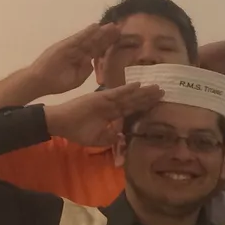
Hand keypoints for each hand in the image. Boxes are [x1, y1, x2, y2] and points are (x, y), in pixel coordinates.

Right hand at [27, 23, 119, 96]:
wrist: (39, 82)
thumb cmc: (56, 82)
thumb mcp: (77, 78)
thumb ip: (86, 70)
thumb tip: (93, 63)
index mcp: (81, 59)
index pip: (97, 50)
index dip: (107, 45)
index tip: (119, 40)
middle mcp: (76, 51)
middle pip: (95, 42)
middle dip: (106, 36)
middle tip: (119, 28)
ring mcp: (70, 47)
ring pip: (88, 38)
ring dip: (100, 32)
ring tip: (111, 25)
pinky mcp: (64, 46)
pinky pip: (77, 38)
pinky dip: (86, 32)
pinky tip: (95, 26)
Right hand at [44, 83, 163, 146]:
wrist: (60, 124)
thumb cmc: (77, 131)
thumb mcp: (98, 139)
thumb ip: (111, 137)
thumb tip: (123, 137)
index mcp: (112, 114)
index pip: (132, 109)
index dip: (145, 106)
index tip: (158, 103)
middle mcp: (112, 105)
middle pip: (134, 101)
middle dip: (148, 97)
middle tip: (164, 91)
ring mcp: (106, 100)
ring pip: (128, 96)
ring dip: (142, 92)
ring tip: (156, 87)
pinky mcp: (99, 97)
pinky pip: (115, 93)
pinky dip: (127, 89)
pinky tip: (138, 85)